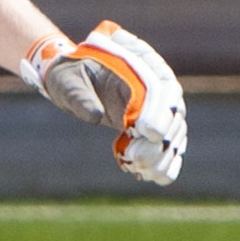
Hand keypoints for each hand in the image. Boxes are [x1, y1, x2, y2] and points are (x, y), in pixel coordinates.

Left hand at [27, 20, 185, 185]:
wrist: (71, 77)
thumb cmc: (67, 74)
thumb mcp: (66, 80)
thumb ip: (80, 95)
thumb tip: (96, 116)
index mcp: (140, 63)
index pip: (160, 86)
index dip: (156, 110)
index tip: (148, 132)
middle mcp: (157, 83)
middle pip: (172, 112)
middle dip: (158, 138)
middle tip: (137, 157)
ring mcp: (158, 105)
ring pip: (173, 131)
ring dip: (161, 154)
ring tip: (140, 170)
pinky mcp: (153, 124)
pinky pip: (168, 144)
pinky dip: (165, 162)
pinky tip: (154, 177)